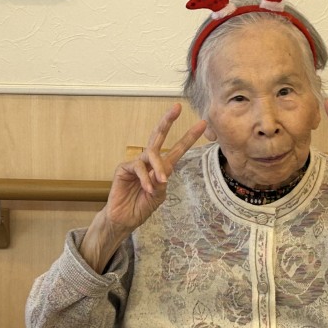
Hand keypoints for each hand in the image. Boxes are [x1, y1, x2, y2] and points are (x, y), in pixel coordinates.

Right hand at [105, 103, 205, 230]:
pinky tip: (147, 188)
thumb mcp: (158, 197)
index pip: (177, 149)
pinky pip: (138, 167)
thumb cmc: (142, 207)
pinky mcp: (124, 168)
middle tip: (177, 107)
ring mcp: (137, 163)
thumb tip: (162, 172)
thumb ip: (161, 184)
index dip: (189, 137)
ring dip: (158, 166)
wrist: (124, 219)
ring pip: (151, 153)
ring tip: (161, 180)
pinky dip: (145, 178)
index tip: (202, 124)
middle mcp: (150, 161)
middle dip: (168, 121)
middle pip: (159, 136)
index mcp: (162, 167)